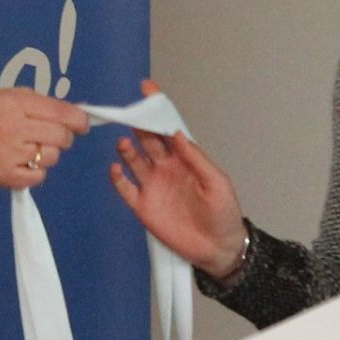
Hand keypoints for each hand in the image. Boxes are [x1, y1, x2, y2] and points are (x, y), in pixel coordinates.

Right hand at [0, 87, 89, 189]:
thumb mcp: (9, 95)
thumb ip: (39, 102)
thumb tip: (73, 113)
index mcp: (17, 104)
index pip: (60, 112)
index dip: (79, 120)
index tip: (83, 124)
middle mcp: (15, 128)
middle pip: (60, 137)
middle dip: (64, 137)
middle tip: (53, 136)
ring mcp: (11, 154)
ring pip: (52, 157)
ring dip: (49, 153)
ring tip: (33, 148)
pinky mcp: (6, 176)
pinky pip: (39, 176)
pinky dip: (37, 171)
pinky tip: (25, 163)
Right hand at [108, 94, 246, 276]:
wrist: (218, 249)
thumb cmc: (223, 214)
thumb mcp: (217, 183)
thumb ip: (197, 159)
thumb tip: (177, 134)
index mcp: (184, 158)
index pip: (168, 129)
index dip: (158, 109)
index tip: (147, 90)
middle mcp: (165, 168)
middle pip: (148, 141)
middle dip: (139, 125)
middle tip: (131, 113)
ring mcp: (153, 186)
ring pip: (134, 161)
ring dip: (128, 150)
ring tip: (125, 143)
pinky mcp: (143, 207)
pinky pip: (126, 189)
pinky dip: (118, 178)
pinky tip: (116, 169)